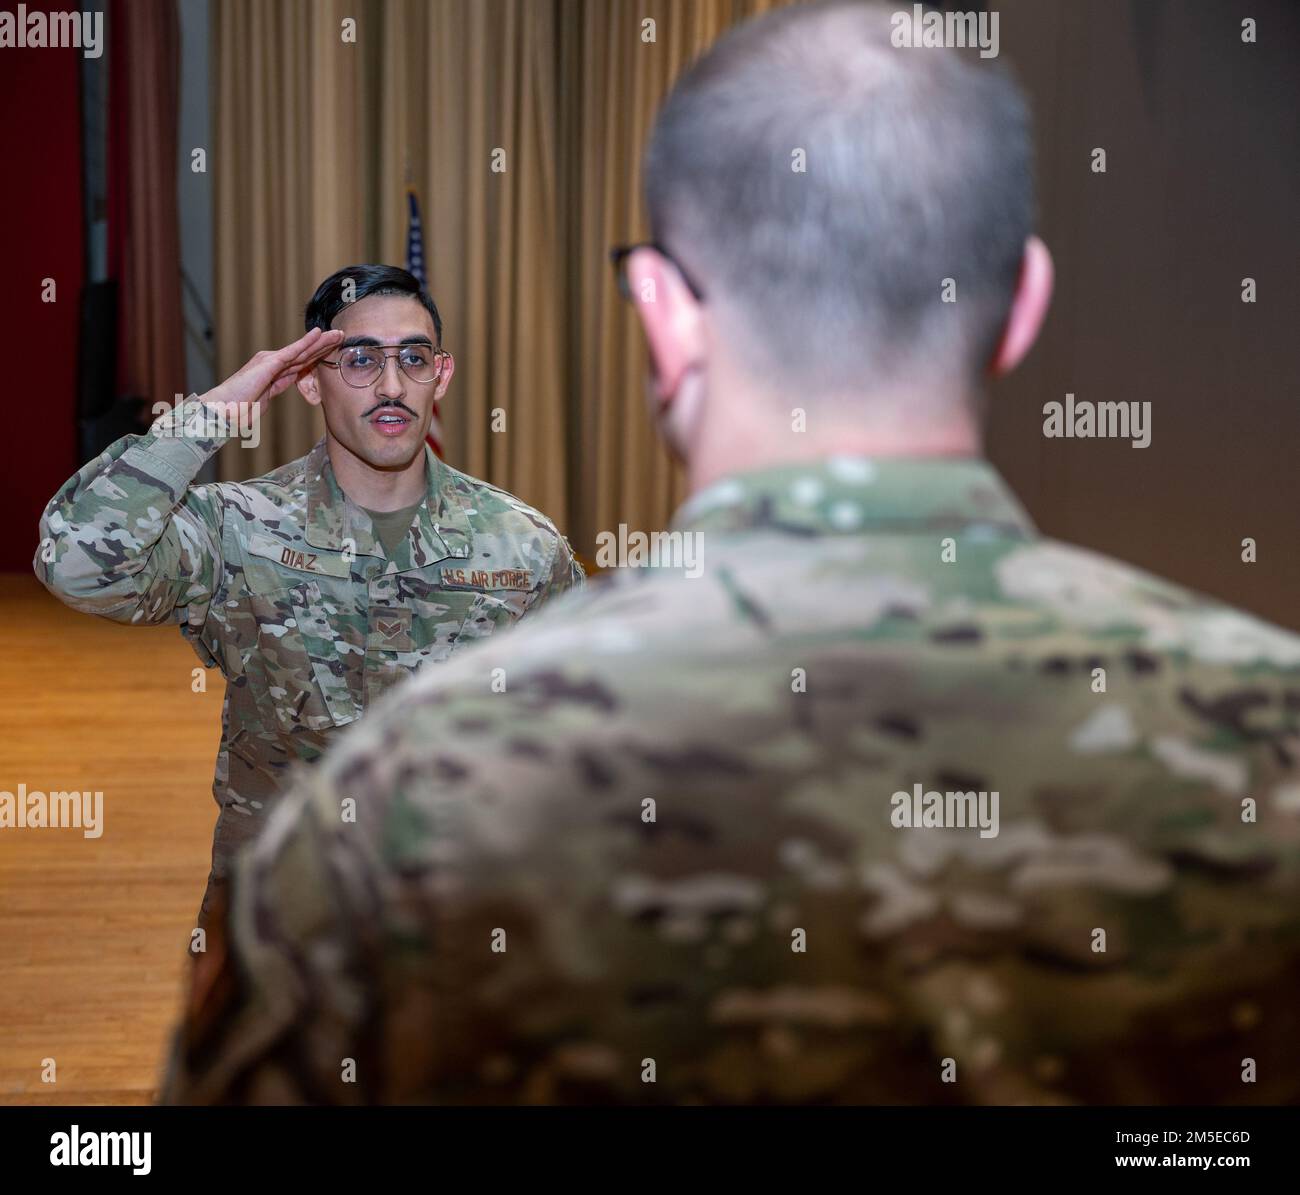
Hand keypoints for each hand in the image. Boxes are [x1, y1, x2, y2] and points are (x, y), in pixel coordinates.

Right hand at [199, 328, 343, 415]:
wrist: (223, 408)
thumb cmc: (238, 407)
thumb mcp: (263, 399)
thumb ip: (273, 390)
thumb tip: (277, 389)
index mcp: (273, 372)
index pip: (301, 362)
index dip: (317, 355)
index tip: (333, 350)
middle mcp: (272, 362)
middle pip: (304, 353)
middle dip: (324, 345)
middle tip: (342, 336)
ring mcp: (271, 361)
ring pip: (302, 350)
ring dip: (321, 341)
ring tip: (338, 334)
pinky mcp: (270, 363)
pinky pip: (292, 351)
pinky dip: (306, 342)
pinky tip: (318, 334)